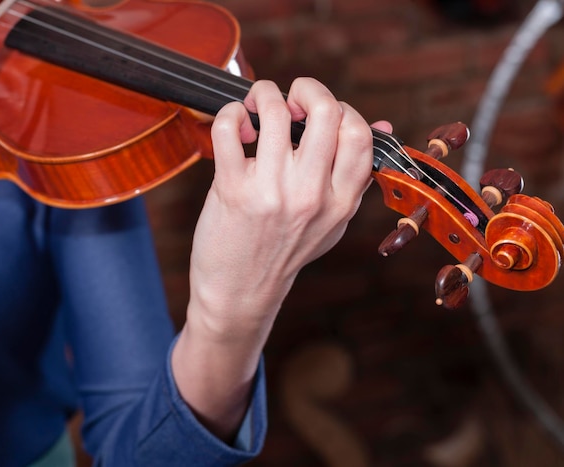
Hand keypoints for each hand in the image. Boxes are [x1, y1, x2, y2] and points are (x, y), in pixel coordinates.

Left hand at [172, 77, 390, 439]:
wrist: (240, 292)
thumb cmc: (285, 252)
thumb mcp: (332, 221)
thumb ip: (355, 176)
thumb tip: (384, 126)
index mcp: (341, 201)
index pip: (360, 134)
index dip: (343, 108)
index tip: (321, 113)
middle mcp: (311, 194)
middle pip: (324, 111)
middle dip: (306, 87)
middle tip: (291, 96)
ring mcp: (271, 191)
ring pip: (274, 110)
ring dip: (263, 94)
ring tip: (257, 106)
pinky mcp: (232, 189)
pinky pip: (230, 128)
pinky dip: (231, 113)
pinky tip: (236, 125)